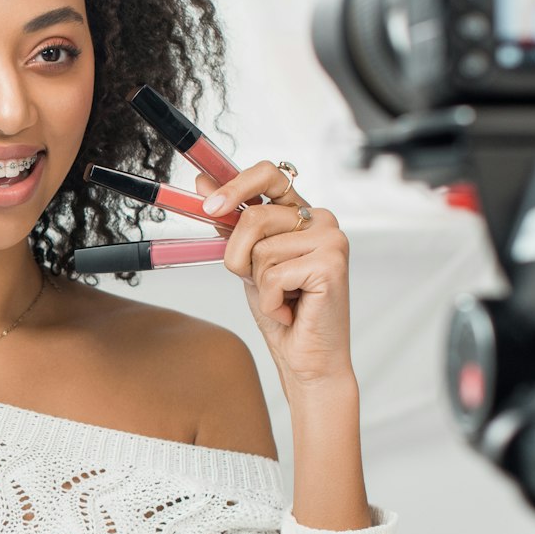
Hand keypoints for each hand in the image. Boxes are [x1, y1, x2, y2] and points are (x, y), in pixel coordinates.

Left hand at [200, 163, 354, 395]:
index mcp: (302, 213)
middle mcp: (321, 220)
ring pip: (260, 249)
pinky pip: (272, 274)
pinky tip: (291, 309)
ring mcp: (331, 239)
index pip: (270, 175)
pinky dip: (270, 300)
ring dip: (258, 283)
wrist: (307, 359)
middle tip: (254, 280)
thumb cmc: (282, 312)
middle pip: (254, 218)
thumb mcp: (248, 261)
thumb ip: (231, 222)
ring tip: (282, 298)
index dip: (236, 185)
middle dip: (239, 256)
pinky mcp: (331, 264)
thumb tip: (203, 181)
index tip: (209, 205)